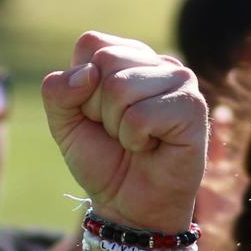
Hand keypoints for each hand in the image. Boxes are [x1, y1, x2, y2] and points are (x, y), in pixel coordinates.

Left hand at [41, 32, 206, 236]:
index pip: (91, 44)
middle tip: (117, 131)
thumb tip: (88, 72)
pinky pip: (141, 115)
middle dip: (98, 107)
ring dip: (117, 126)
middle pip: (105, 62)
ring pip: (121, 87)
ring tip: (135, 140)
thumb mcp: (64, 123)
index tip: (97, 114)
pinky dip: (134, 140)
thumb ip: (57, 91)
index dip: (81, 86)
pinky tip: (151, 148)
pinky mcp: (193, 107)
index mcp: (130, 56)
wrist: (129, 206)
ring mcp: (180, 81)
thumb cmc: (104, 161)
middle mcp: (159, 62)